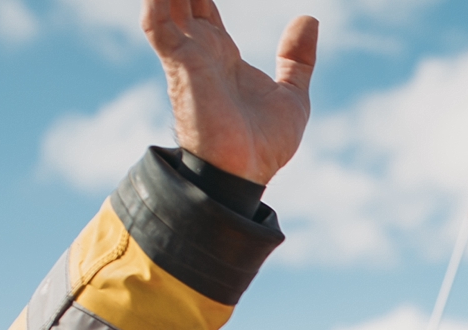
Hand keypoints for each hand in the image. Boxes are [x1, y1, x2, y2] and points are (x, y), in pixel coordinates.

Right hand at [143, 0, 316, 184]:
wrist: (246, 175)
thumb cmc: (263, 145)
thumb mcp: (293, 96)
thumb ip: (298, 60)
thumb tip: (309, 20)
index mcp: (221, 52)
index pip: (202, 2)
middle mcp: (199, 49)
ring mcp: (186, 55)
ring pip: (166, 1)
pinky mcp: (180, 65)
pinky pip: (157, 22)